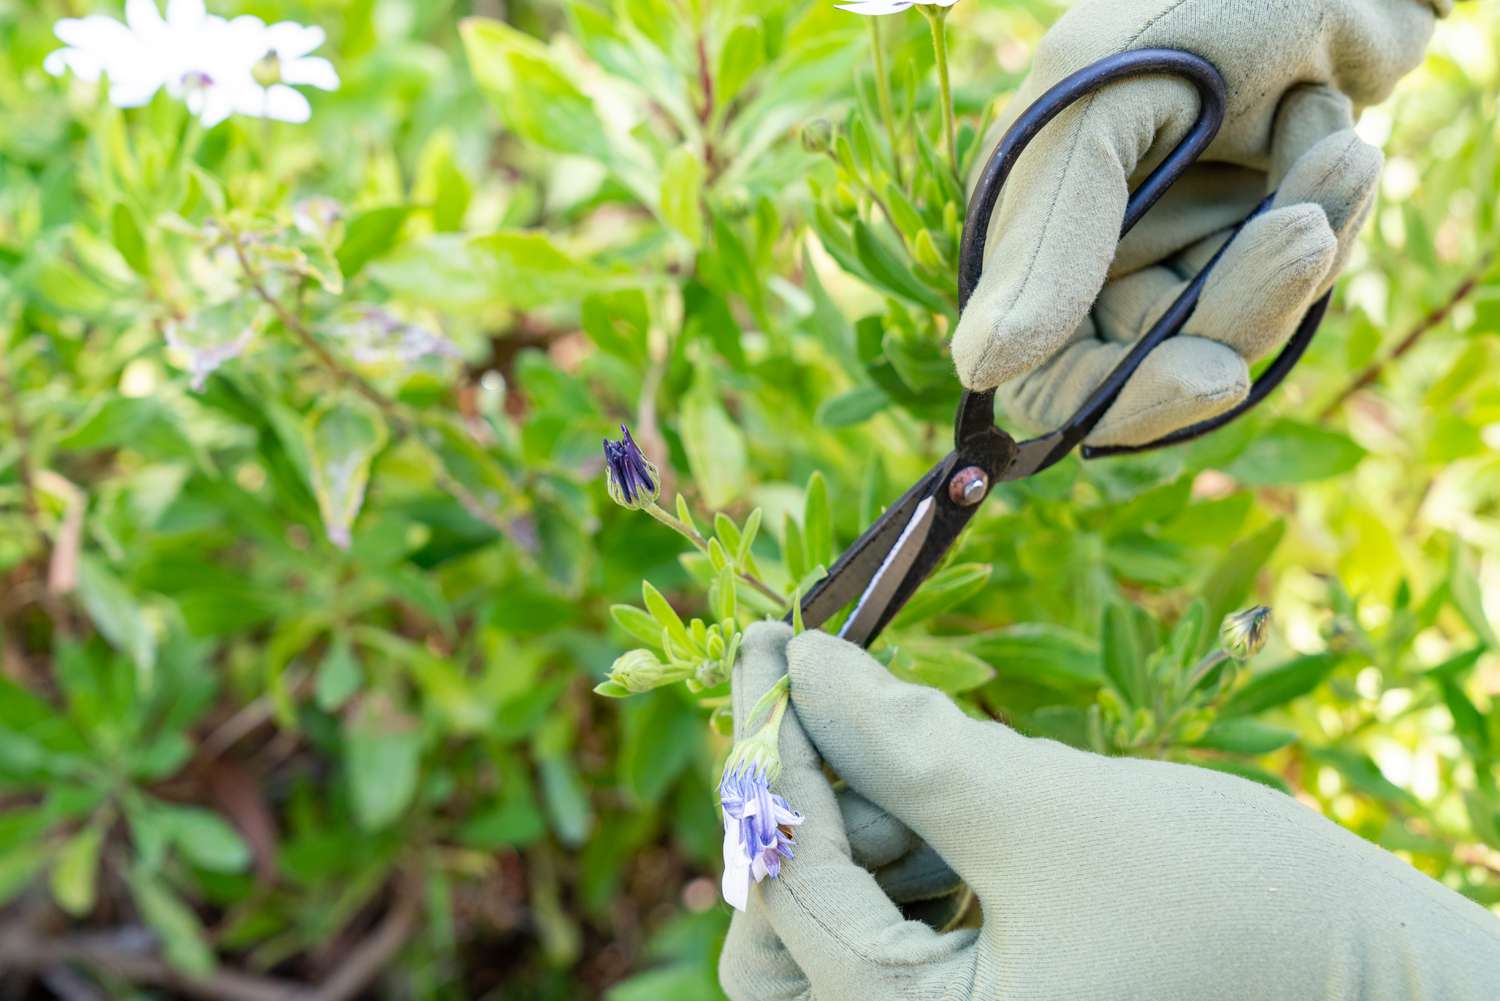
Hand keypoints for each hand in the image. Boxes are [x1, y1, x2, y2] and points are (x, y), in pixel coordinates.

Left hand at [720, 622, 1499, 1000]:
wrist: (1366, 973)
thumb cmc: (1228, 904)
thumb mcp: (1044, 811)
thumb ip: (904, 741)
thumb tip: (800, 661)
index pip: (790, 879)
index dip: (769, 745)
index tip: (767, 638)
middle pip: (780, 933)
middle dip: (805, 808)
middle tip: (842, 704)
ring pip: (830, 928)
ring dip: (859, 827)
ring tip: (934, 762)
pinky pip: (890, 931)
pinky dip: (901, 854)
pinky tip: (954, 805)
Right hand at [952, 0, 1443, 446]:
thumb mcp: (1103, 105)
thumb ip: (1046, 238)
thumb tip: (980, 369)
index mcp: (1026, 233)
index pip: (1050, 379)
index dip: (1123, 397)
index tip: (1211, 374)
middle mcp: (1092, 260)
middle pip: (1159, 366)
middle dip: (1242, 306)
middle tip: (1301, 228)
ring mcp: (1173, 254)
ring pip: (1236, 331)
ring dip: (1301, 243)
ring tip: (1334, 145)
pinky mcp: (1246, 243)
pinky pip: (1293, 292)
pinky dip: (1330, 222)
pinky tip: (1334, 144)